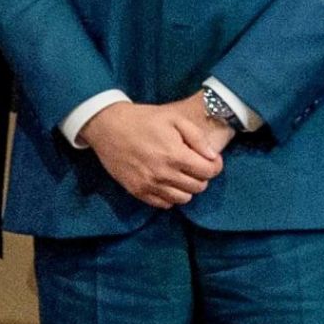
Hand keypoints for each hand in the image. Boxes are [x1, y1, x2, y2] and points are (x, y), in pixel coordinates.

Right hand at [91, 99, 226, 210]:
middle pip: (198, 187)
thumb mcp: (174, 119)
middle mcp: (163, 174)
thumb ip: (197, 138)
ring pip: (183, 199)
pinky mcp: (136, 191)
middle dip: (202, 176)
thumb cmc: (143, 120)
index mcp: (175, 155)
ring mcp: (149, 185)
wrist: (107, 127)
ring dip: (187, 188)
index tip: (210, 159)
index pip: (209, 172)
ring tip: (181, 173)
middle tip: (194, 164)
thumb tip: (212, 156)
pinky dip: (170, 196)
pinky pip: (163, 204)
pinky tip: (167, 182)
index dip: (215, 166)